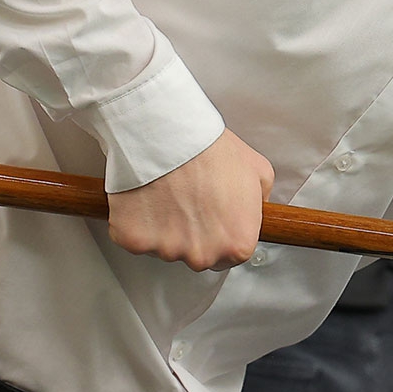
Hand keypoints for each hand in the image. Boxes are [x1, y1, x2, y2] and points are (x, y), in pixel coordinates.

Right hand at [107, 129, 273, 272]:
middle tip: (189, 200)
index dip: (220, 234)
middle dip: (193, 234)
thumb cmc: (210, 150)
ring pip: (163, 248)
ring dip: (163, 228)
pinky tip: (146, 198)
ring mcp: (166, 250)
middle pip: (197, 256)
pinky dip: (137, 222)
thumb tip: (255, 211)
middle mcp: (203, 255)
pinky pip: (134, 238)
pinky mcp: (132, 240)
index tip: (212, 217)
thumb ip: (260, 202)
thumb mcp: (258, 172)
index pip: (229, 256)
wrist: (169, 135)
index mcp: (236, 244)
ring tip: (167, 194)